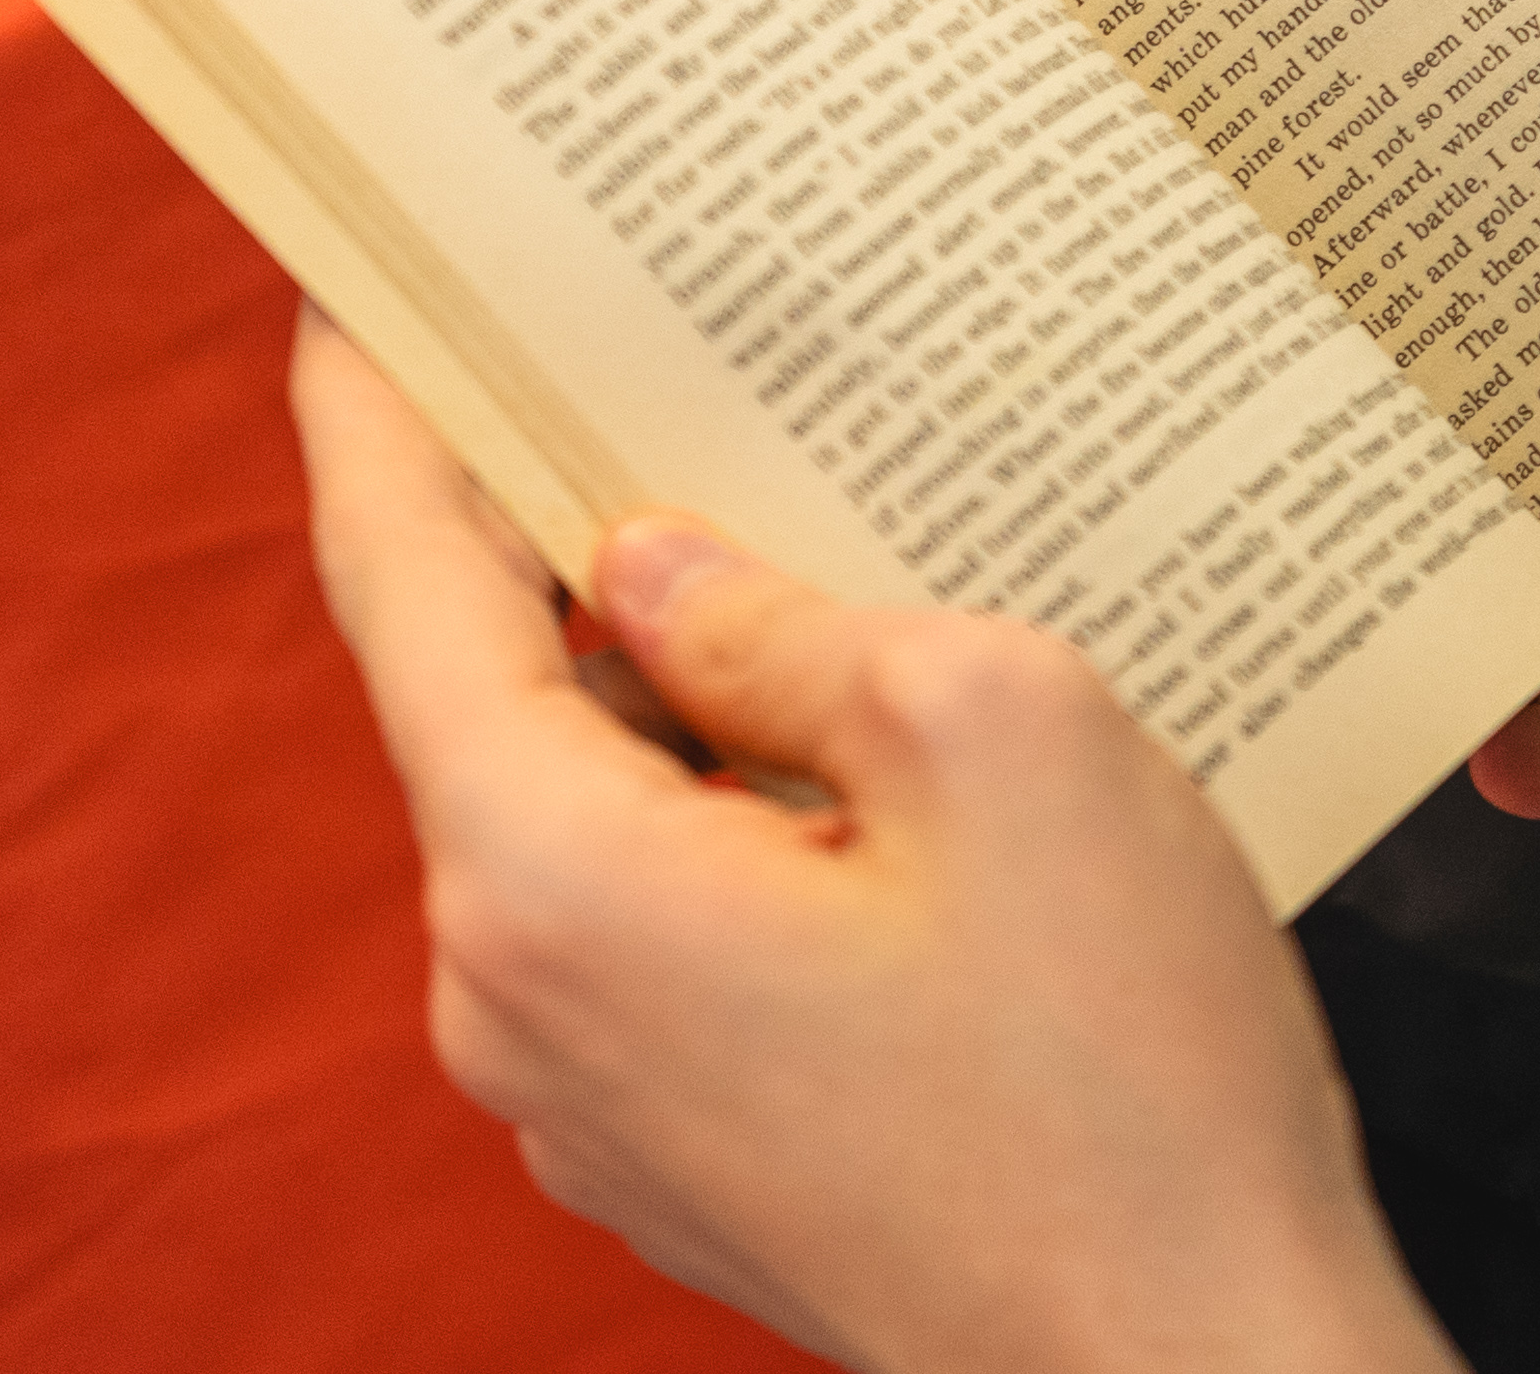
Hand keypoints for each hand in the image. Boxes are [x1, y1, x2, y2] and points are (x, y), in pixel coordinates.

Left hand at [297, 313, 1463, 1373]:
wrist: (1200, 1373)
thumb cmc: (1126, 1081)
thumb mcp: (996, 734)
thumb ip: (790, 620)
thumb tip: (654, 573)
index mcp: (551, 877)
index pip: (400, 578)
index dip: (369, 405)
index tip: (339, 275)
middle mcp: (517, 1000)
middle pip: (488, 696)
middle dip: (546, 528)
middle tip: (604, 346)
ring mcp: (592, 1099)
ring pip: (587, 812)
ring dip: (666, 683)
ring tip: (788, 534)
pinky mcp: (684, 1152)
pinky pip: (657, 920)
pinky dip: (720, 810)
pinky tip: (855, 755)